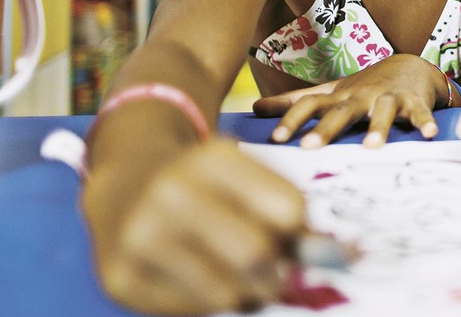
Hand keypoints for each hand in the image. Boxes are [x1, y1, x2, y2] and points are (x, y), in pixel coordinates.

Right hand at [82, 138, 305, 314]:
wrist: (125, 184)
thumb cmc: (202, 185)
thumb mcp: (243, 176)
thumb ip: (288, 212)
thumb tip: (340, 257)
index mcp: (212, 158)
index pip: (288, 210)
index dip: (303, 237)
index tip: (298, 245)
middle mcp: (171, 191)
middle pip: (256, 255)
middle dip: (278, 278)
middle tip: (277, 280)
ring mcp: (140, 235)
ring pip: (225, 292)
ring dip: (246, 296)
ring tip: (240, 282)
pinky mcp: (119, 277)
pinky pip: (192, 309)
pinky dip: (210, 304)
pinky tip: (200, 283)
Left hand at [254, 53, 444, 147]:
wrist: (410, 66)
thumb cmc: (364, 87)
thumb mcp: (330, 92)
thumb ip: (295, 102)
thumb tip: (254, 108)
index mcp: (339, 97)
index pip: (310, 105)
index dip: (292, 119)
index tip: (275, 139)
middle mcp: (361, 97)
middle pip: (342, 111)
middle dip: (327, 128)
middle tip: (310, 147)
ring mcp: (388, 98)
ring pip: (382, 111)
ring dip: (378, 126)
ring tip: (372, 146)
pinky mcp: (414, 103)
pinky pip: (419, 113)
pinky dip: (424, 122)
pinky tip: (428, 134)